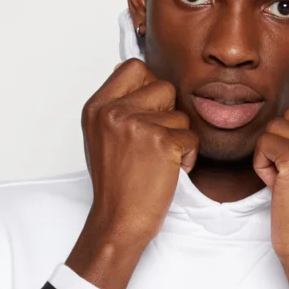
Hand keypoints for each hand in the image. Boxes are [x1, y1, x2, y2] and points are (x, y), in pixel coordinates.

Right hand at [66, 59, 198, 288]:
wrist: (117, 221)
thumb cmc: (115, 183)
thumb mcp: (101, 136)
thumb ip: (117, 105)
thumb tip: (135, 71)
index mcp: (96, 106)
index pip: (133, 67)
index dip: (149, 86)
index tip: (149, 112)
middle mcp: (113, 111)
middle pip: (164, 87)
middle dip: (168, 114)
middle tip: (155, 143)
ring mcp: (137, 125)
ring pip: (181, 115)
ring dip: (179, 139)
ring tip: (159, 162)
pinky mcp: (161, 142)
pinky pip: (192, 138)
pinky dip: (188, 157)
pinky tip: (169, 172)